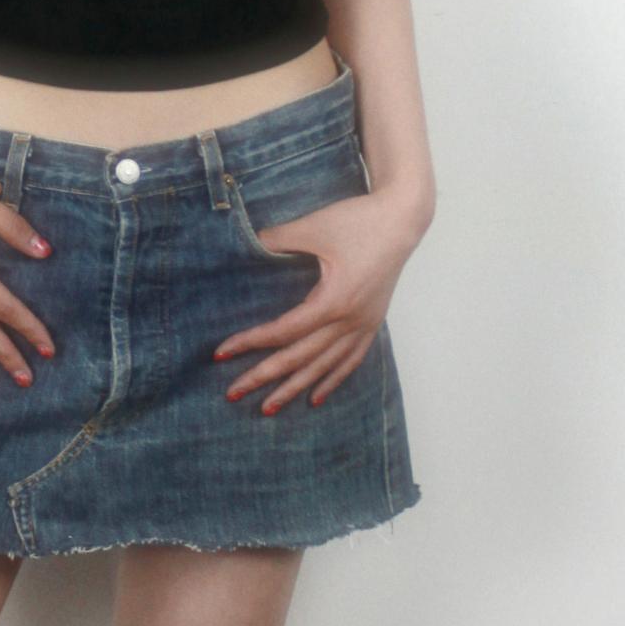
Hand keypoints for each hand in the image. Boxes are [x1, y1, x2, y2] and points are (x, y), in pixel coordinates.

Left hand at [213, 188, 424, 411]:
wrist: (403, 218)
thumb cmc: (359, 220)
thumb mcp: (312, 227)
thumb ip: (276, 239)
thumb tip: (246, 244)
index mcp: (334, 301)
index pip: (283, 331)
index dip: (250, 343)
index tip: (222, 353)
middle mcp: (350, 320)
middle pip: (300, 357)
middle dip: (264, 377)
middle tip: (233, 393)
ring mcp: (364, 325)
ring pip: (324, 366)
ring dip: (295, 388)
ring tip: (269, 408)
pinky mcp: (372, 322)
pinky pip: (350, 360)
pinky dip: (332, 380)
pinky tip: (315, 398)